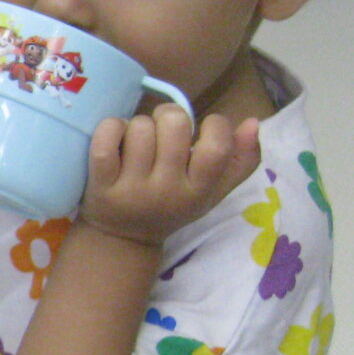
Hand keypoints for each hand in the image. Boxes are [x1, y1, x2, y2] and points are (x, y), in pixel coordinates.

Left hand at [79, 106, 261, 245]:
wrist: (123, 239)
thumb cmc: (173, 205)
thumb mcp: (212, 191)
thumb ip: (240, 160)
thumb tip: (253, 121)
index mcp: (198, 190)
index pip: (216, 148)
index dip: (213, 125)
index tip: (203, 128)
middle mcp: (166, 191)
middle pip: (174, 126)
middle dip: (169, 115)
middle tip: (163, 129)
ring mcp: (132, 189)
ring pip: (140, 129)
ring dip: (138, 124)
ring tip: (138, 139)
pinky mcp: (100, 185)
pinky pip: (104, 142)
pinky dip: (110, 127)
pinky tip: (116, 136)